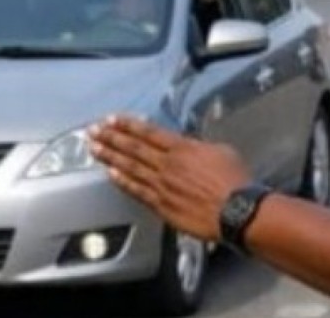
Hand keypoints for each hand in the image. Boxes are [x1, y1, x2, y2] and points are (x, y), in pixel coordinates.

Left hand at [89, 115, 250, 241]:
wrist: (236, 211)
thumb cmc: (235, 182)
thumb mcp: (222, 151)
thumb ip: (200, 147)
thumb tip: (191, 146)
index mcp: (183, 148)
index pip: (149, 133)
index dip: (128, 125)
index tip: (112, 120)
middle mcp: (168, 164)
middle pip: (133, 148)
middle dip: (111, 138)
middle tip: (93, 131)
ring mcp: (162, 185)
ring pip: (130, 168)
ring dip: (110, 157)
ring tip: (95, 149)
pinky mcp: (162, 205)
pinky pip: (137, 191)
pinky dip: (122, 182)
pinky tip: (111, 175)